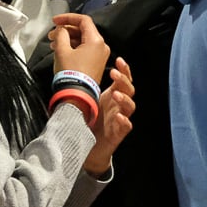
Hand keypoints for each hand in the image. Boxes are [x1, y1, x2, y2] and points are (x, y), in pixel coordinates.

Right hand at [48, 13, 109, 82]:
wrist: (77, 95)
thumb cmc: (71, 74)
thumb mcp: (62, 50)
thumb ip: (60, 34)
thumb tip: (61, 30)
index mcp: (96, 41)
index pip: (83, 20)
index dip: (67, 18)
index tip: (56, 21)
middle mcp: (101, 47)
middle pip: (84, 30)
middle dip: (66, 29)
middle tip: (53, 33)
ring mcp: (100, 56)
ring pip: (83, 40)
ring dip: (69, 38)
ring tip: (54, 43)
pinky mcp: (96, 64)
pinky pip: (85, 49)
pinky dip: (74, 47)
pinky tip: (62, 50)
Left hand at [84, 59, 134, 175]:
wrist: (87, 146)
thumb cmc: (88, 120)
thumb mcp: (88, 100)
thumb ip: (87, 86)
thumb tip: (76, 65)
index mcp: (112, 95)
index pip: (123, 80)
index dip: (124, 70)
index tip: (119, 59)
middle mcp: (119, 105)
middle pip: (129, 90)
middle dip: (123, 80)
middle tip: (114, 74)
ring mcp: (121, 118)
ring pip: (131, 106)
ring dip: (124, 99)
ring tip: (115, 94)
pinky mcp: (119, 133)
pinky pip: (126, 126)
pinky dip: (124, 120)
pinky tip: (119, 116)